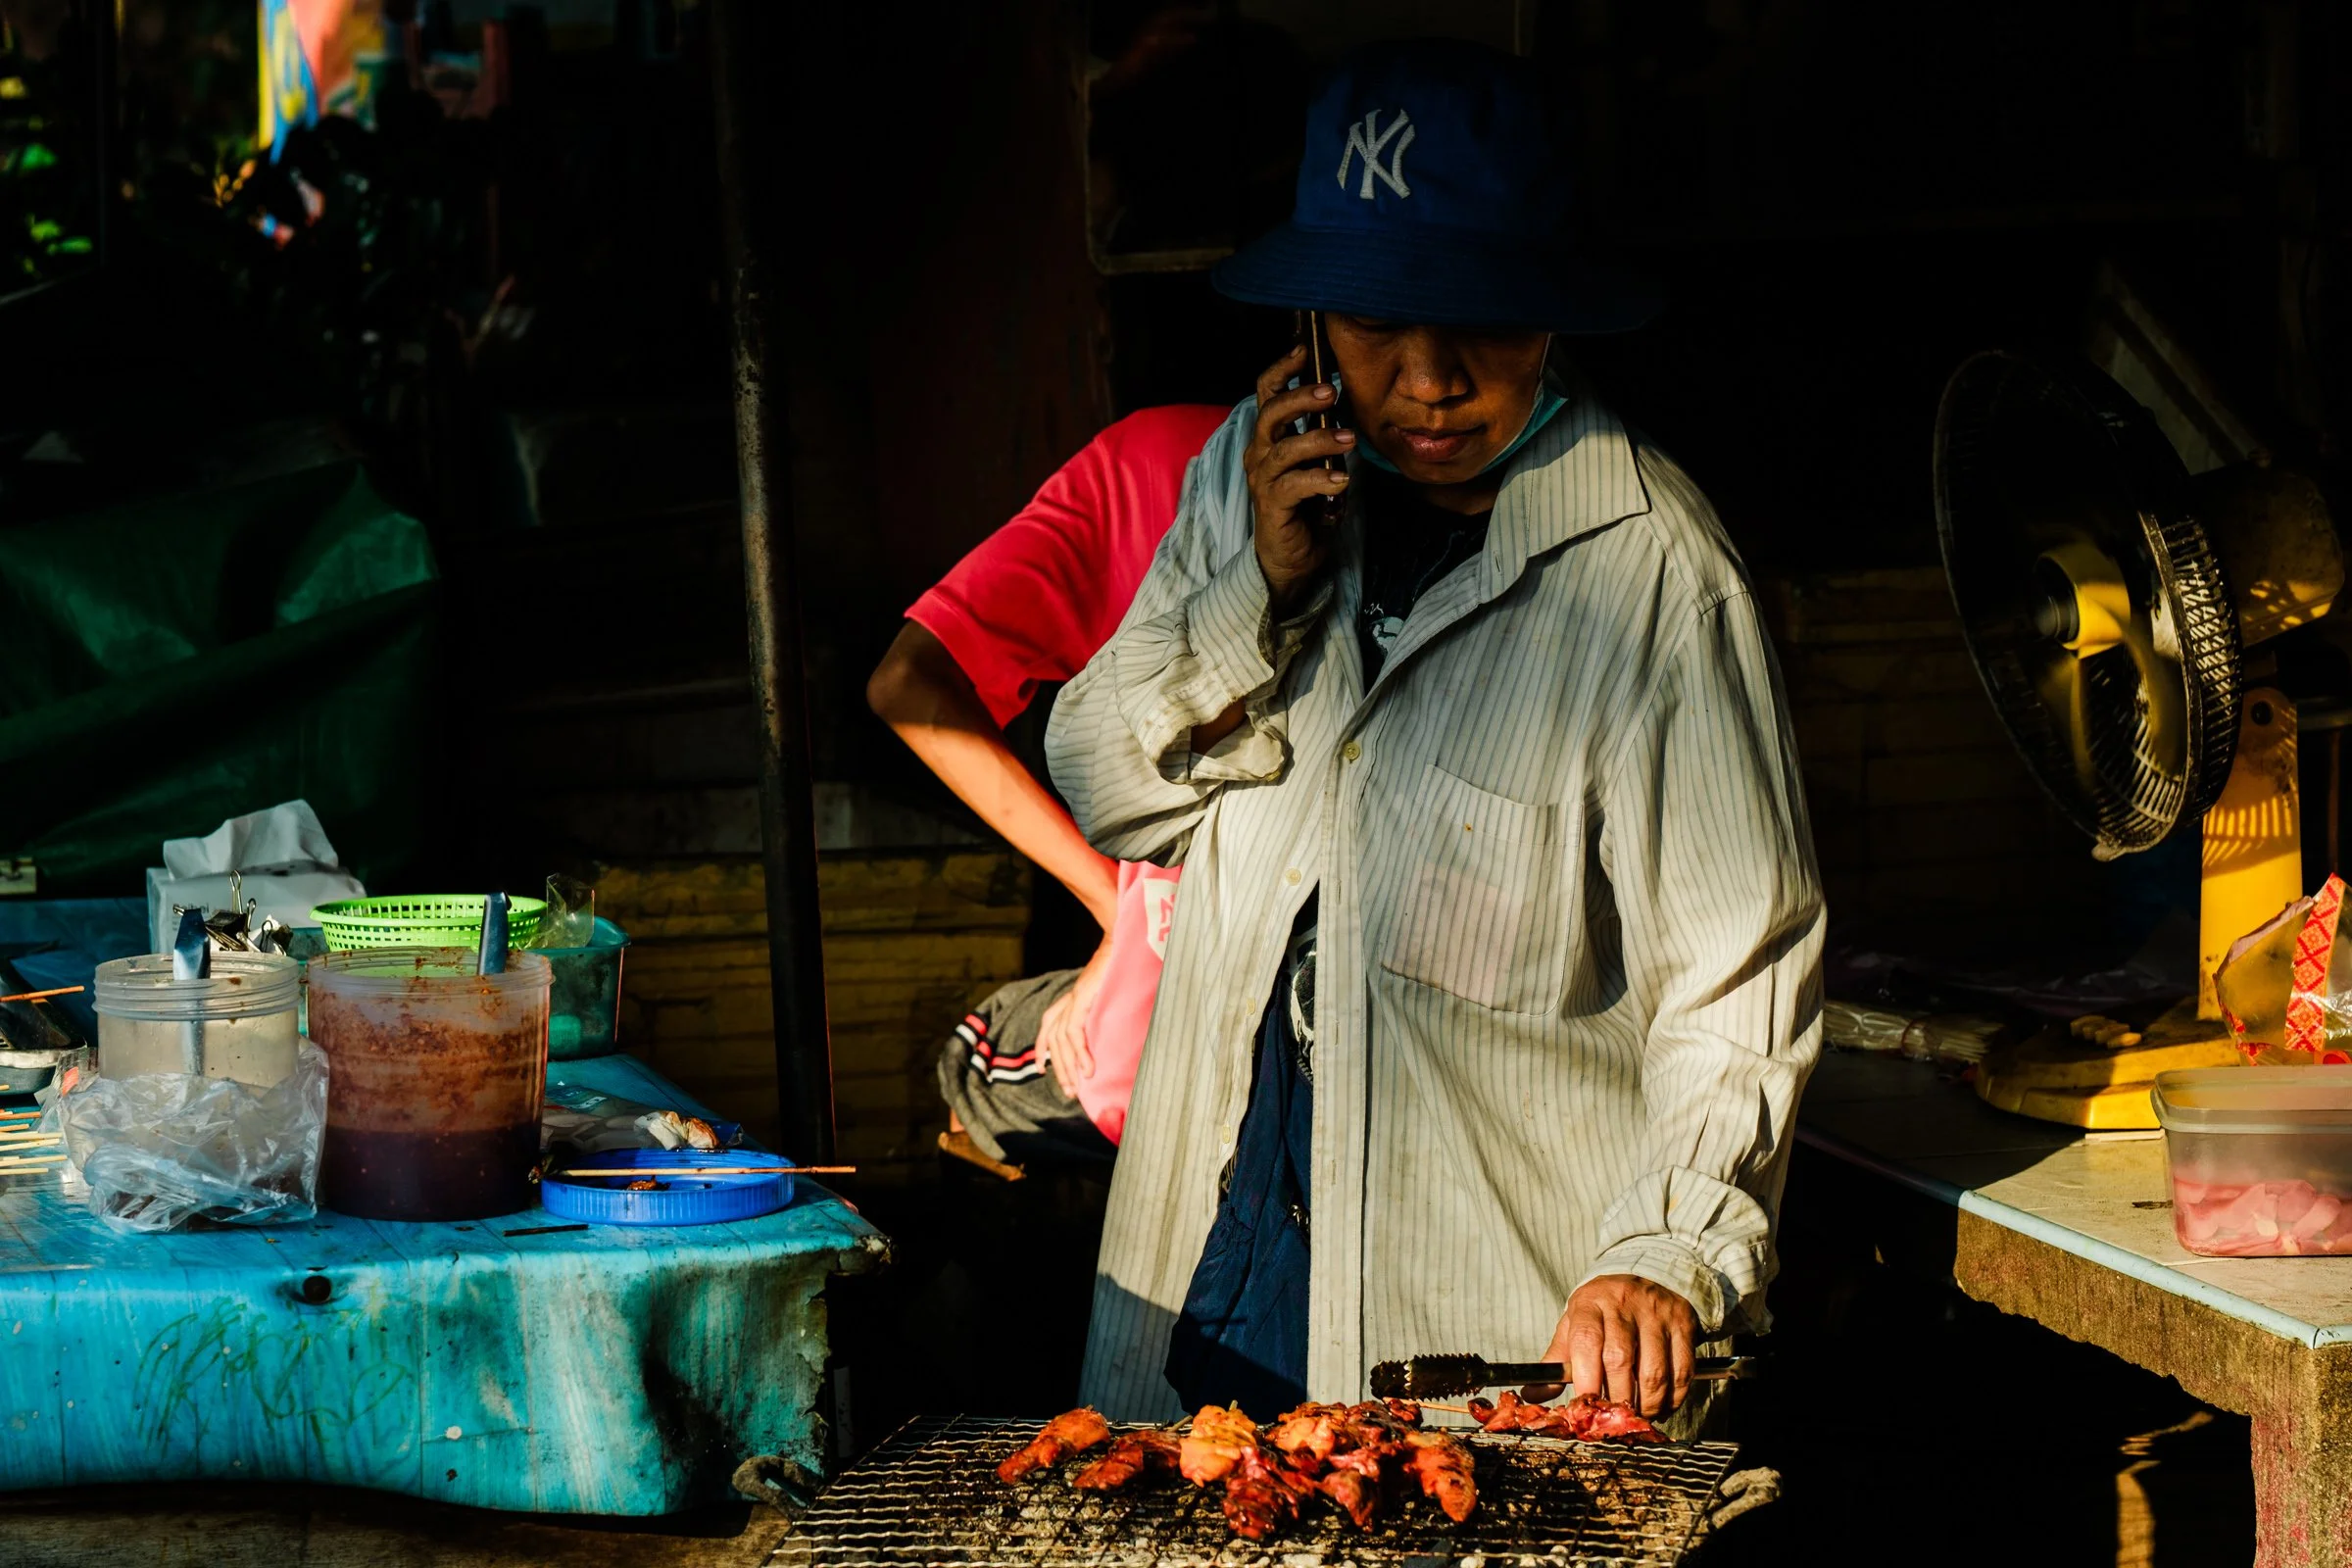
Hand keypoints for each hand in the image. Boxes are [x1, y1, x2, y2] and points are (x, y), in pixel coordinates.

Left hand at [1036, 937, 1113, 1100]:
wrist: (1124, 938)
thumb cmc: (1123, 966)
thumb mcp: (1110, 993)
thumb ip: (1105, 1010)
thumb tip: (1113, 1034)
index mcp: (1073, 997)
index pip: (1049, 1024)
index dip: (1042, 1047)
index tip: (1041, 1068)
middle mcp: (1070, 999)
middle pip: (1054, 1038)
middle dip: (1059, 1068)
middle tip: (1069, 1091)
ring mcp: (1074, 997)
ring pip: (1062, 1039)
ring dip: (1069, 1066)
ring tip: (1078, 1086)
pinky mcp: (1082, 997)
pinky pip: (1075, 1030)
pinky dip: (1080, 1052)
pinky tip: (1088, 1069)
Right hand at [1247, 343, 1354, 612]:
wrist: (1291, 557)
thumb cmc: (1306, 505)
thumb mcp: (1317, 462)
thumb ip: (1323, 435)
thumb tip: (1347, 402)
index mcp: (1269, 438)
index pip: (1267, 393)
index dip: (1283, 369)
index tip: (1305, 350)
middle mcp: (1260, 454)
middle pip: (1271, 413)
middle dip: (1301, 398)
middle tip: (1331, 391)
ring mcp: (1263, 480)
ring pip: (1285, 449)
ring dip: (1318, 439)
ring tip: (1349, 438)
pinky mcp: (1272, 506)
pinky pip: (1294, 486)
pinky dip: (1320, 479)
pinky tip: (1342, 480)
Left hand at [1534, 1275, 1697, 1418]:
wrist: (1644, 1277)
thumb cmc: (1602, 1312)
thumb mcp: (1574, 1325)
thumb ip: (1556, 1361)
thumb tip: (1530, 1395)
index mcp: (1590, 1303)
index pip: (1586, 1339)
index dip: (1586, 1376)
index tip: (1588, 1405)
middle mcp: (1624, 1303)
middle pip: (1620, 1358)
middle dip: (1617, 1397)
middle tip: (1616, 1418)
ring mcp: (1657, 1312)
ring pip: (1654, 1370)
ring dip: (1647, 1404)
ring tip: (1639, 1416)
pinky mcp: (1683, 1323)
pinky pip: (1682, 1370)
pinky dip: (1674, 1397)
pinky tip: (1662, 1406)